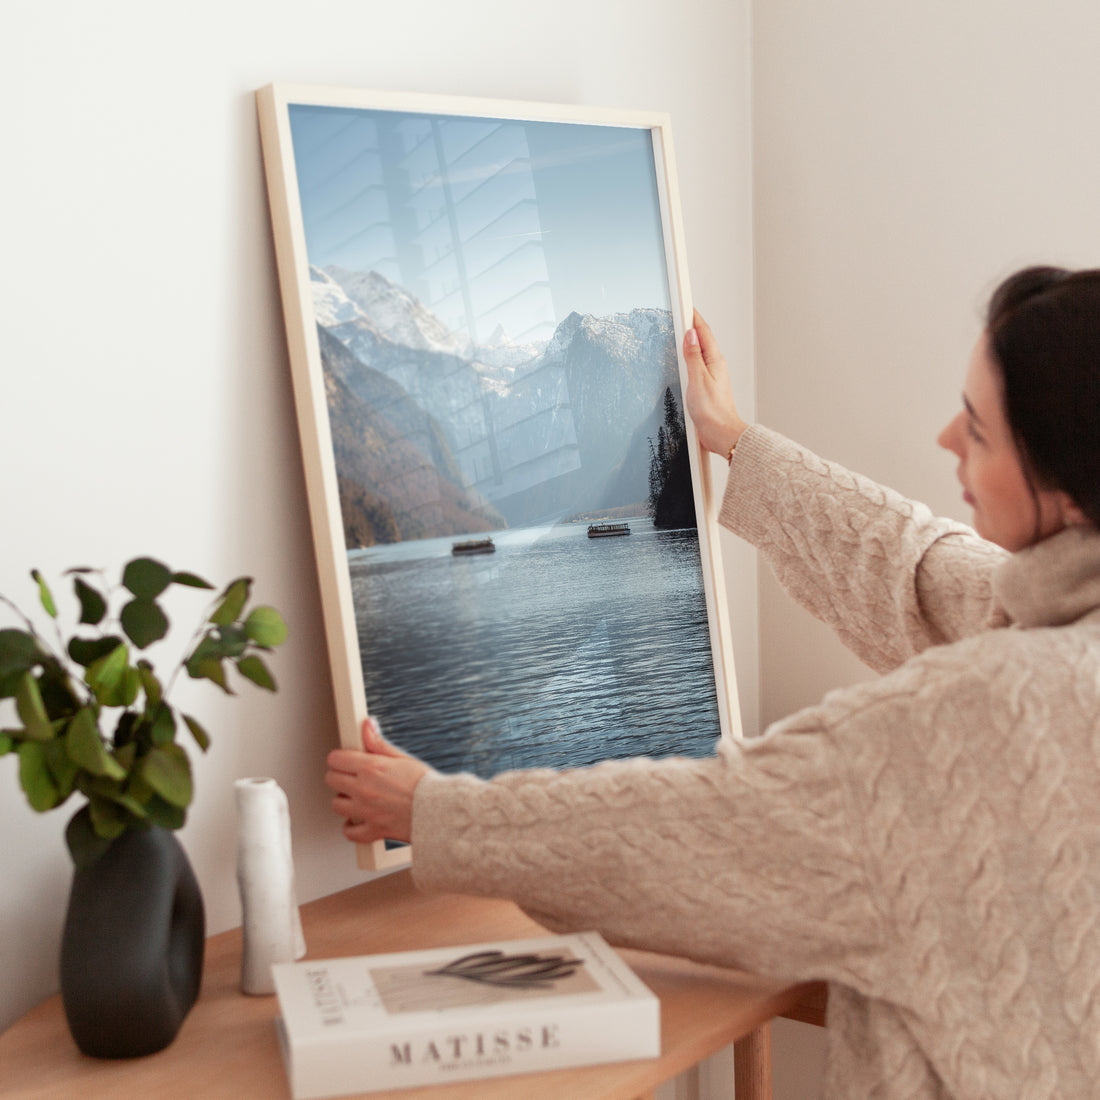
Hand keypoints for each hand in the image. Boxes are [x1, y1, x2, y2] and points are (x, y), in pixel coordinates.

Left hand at [324, 717, 431, 844]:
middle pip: (331, 780)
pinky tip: (358, 820)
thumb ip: (378, 743)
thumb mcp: (402, 758)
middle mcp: (364, 789)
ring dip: (344, 800)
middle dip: (339, 776)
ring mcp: (366, 811)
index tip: (346, 760)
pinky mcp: (372, 830)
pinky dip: (351, 827)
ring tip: (356, 797)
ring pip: (336, 805)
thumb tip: (367, 725)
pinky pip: (350, 832)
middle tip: (351, 777)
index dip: (340, 758)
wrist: (440, 811)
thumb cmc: (426, 785)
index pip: (336, 759)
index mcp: (371, 768)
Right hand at [683, 309, 748, 457]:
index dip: (694, 317)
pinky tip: (684, 359)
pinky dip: (690, 357)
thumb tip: (690, 335)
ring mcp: (711, 376)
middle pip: (703, 340)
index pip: (703, 332)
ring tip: (682, 330)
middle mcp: (715, 366)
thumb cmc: (713, 411)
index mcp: (715, 361)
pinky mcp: (706, 387)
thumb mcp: (698, 380)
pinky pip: (697, 365)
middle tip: (682, 312)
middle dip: (692, 325)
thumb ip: (693, 356)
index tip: (686, 305)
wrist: (721, 434)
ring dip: (691, 341)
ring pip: (700, 352)